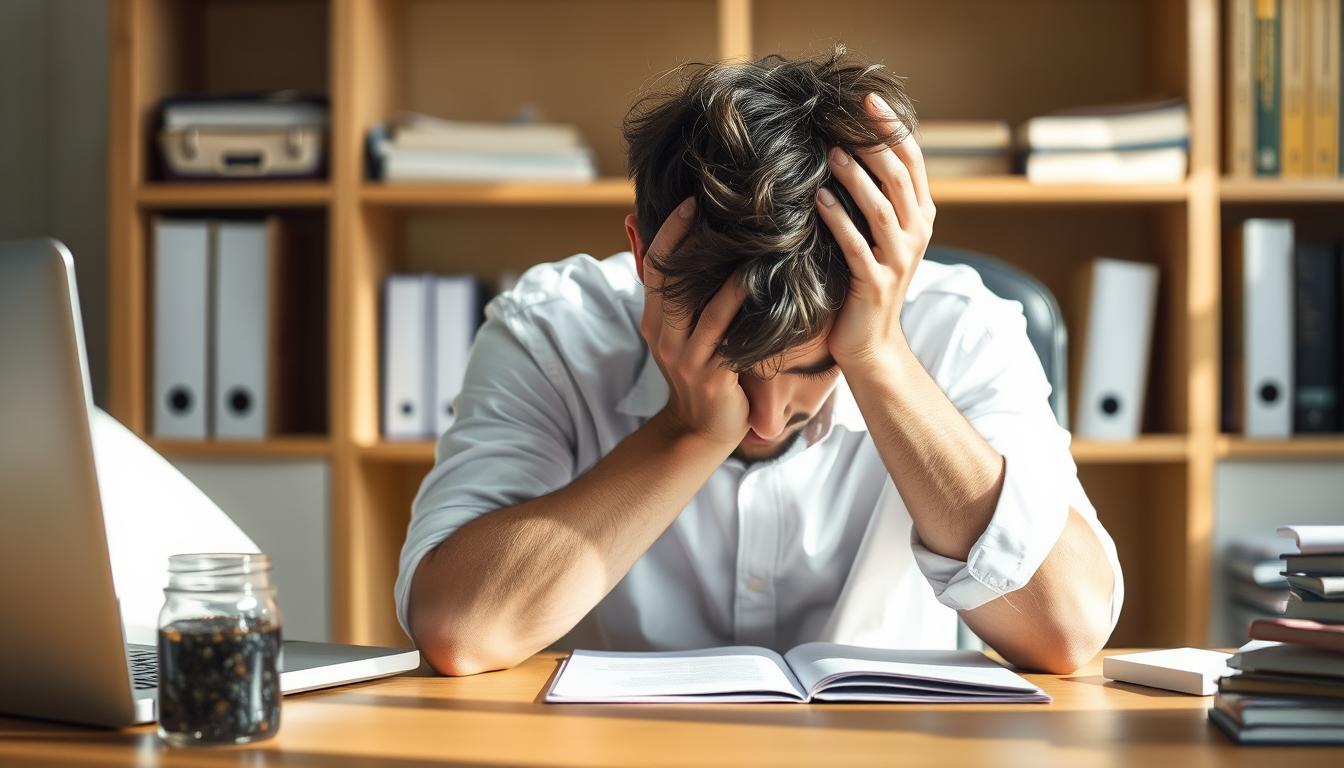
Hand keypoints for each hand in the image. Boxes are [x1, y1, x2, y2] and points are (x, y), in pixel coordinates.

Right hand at [640, 197, 750, 446]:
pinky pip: (724, 333)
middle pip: (669, 278)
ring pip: (699, 304)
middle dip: (685, 239)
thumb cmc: (701, 374)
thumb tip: (658, 247)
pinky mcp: (710, 374)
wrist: (702, 432)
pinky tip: (757, 281)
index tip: (689, 200)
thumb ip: (674, 294)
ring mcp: (685, 356)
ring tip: (746, 237)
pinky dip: (739, 305)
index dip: (669, 232)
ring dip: (721, 270)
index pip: (654, 267)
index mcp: (654, 321)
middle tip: (709, 203)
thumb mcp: (679, 333)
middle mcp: (664, 335)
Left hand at [816, 92, 936, 371]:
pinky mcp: (875, 283)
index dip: (892, 129)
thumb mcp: (878, 234)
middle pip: (900, 179)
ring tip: (830, 154)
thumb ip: (875, 195)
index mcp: (919, 216)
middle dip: (875, 144)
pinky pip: (857, 245)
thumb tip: (849, 144)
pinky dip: (838, 220)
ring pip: (881, 209)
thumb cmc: (865, 280)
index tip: (869, 99)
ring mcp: (898, 260)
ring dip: (856, 178)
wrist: (869, 342)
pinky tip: (818, 200)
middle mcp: (915, 234)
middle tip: (846, 117)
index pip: (912, 161)